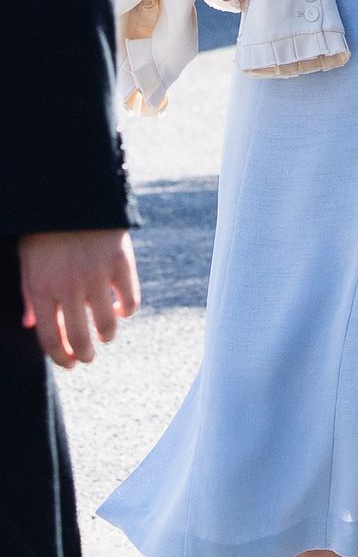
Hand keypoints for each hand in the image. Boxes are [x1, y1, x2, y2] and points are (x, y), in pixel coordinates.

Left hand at [18, 229, 140, 368]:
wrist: (73, 191)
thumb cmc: (45, 229)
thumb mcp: (27, 261)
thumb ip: (28, 295)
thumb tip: (30, 326)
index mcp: (41, 287)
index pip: (50, 338)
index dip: (60, 358)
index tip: (68, 364)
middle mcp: (69, 286)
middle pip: (80, 338)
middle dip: (84, 355)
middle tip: (88, 356)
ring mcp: (97, 275)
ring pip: (107, 325)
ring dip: (106, 336)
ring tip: (105, 335)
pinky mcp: (120, 263)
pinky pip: (130, 300)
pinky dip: (127, 310)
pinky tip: (122, 310)